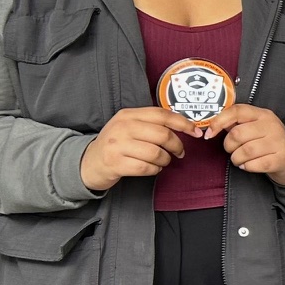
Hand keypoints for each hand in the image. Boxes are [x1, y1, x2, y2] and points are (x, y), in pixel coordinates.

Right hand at [79, 106, 195, 190]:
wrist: (89, 162)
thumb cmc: (116, 144)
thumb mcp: (129, 127)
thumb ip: (151, 124)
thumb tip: (185, 126)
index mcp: (128, 115)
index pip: (162, 115)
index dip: (183, 123)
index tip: (196, 132)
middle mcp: (122, 127)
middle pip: (163, 135)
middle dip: (177, 146)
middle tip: (179, 152)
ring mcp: (117, 145)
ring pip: (157, 153)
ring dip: (165, 160)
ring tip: (162, 161)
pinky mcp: (116, 163)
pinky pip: (147, 167)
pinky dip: (155, 169)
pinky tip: (152, 168)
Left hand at [201, 103, 284, 184]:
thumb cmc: (266, 141)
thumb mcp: (255, 126)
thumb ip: (235, 123)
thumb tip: (211, 126)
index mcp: (262, 114)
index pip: (237, 111)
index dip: (219, 121)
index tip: (209, 133)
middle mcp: (271, 125)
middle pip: (237, 134)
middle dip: (229, 146)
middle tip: (232, 150)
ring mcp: (278, 141)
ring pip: (245, 151)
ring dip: (236, 158)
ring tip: (239, 159)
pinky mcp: (281, 158)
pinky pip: (255, 164)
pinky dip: (247, 167)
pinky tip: (248, 165)